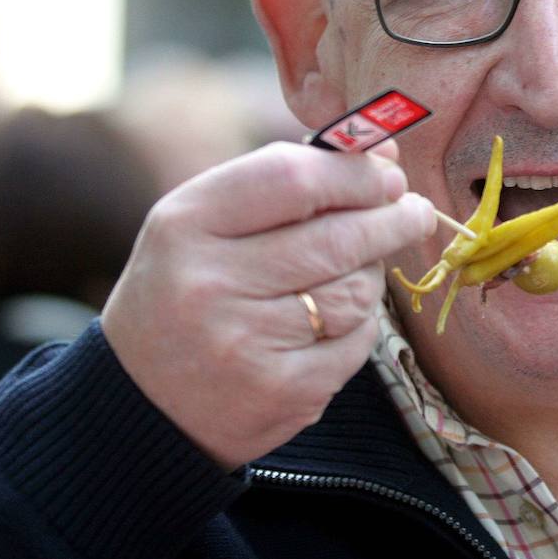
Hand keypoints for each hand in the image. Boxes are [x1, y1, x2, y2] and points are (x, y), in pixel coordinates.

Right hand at [101, 139, 433, 470]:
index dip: (356, 173)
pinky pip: (356, 342)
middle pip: (337, 238)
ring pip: (355, 291)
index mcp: (186, 225)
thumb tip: (383, 156)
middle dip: (391, 219)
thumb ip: (285, 181)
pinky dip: (359, 325)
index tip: (389, 172)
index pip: (295, 180)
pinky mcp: (282, 391)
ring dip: (371, 274)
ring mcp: (245, 343)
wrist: (143, 402)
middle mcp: (210, 283)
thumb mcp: (206, 221)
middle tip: (413, 211)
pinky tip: (333, 322)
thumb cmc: (189, 287)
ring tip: (357, 269)